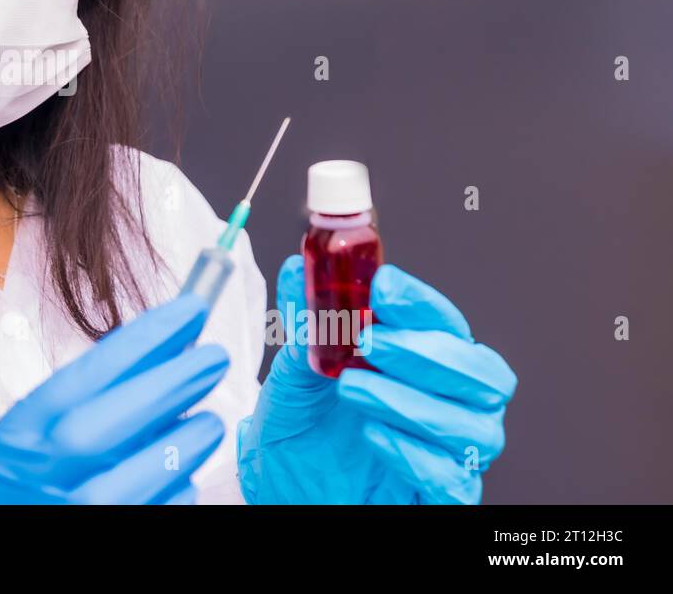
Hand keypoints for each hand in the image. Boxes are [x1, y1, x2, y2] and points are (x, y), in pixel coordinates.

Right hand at [0, 293, 229, 503]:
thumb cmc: (17, 476)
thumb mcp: (25, 428)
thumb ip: (77, 400)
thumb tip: (162, 355)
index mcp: (21, 432)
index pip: (85, 376)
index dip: (144, 340)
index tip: (189, 312)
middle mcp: (43, 474)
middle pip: (114, 423)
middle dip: (171, 384)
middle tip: (215, 357)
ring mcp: (76, 512)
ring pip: (144, 477)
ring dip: (187, 442)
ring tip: (209, 421)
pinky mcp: (109, 537)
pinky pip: (160, 512)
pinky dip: (178, 490)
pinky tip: (185, 473)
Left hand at [237, 255, 516, 503]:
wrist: (281, 482)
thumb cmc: (304, 423)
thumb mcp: (295, 368)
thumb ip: (305, 321)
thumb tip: (300, 269)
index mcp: (429, 360)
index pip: (447, 324)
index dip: (421, 303)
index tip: (383, 285)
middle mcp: (454, 404)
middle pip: (484, 375)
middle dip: (428, 353)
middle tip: (371, 341)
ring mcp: (452, 453)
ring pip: (471, 428)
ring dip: (409, 401)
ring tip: (350, 387)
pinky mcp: (442, 496)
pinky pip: (452, 480)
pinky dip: (413, 454)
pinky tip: (372, 433)